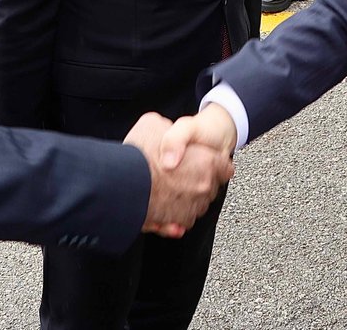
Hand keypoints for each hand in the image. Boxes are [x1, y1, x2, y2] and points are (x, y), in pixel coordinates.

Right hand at [125, 112, 232, 238]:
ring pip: (195, 205)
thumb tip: (165, 131)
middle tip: (182, 175)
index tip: (207, 163)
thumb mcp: (152, 124)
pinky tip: (165, 210)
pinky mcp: (176, 223)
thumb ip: (166, 127)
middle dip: (198, 182)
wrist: (122, 187)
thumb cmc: (139, 155)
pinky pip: (180, 222)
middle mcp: (203, 187)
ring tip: (169, 190)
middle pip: (209, 187)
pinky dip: (175, 219)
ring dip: (186, 199)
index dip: (215, 163)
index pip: (224, 167)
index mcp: (206, 161)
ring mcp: (191, 207)